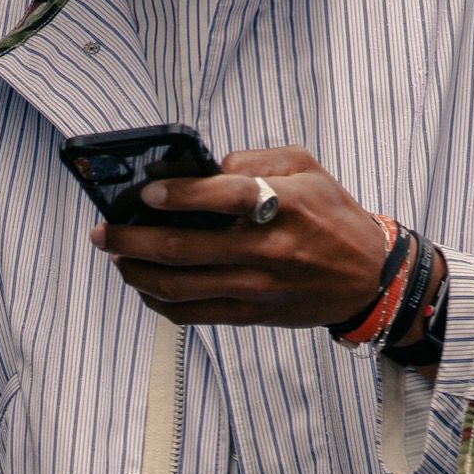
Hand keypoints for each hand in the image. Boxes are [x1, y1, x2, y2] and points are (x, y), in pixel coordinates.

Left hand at [90, 146, 389, 327]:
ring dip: (138, 273)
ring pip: (181, 287)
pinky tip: (143, 287)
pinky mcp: (253, 313)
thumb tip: (207, 168)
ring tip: (116, 259)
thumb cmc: (334, 215)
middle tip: (104, 233)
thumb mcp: (306, 167)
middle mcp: (266, 249)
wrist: (369, 277)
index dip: (177, 196)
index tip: (145, 194)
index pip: (222, 197)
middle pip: (185, 249)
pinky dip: (160, 302)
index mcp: (283, 205)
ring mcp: (257, 286)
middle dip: (133, 241)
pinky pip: (194, 314)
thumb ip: (255, 159)